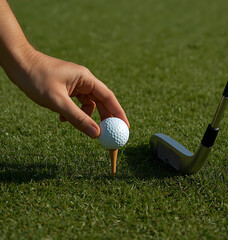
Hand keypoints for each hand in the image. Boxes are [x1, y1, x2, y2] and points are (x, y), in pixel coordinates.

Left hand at [6, 48, 128, 137]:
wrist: (18, 63)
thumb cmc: (36, 77)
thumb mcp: (58, 101)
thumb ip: (78, 118)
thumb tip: (96, 134)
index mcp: (86, 78)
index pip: (109, 97)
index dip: (119, 113)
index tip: (125, 127)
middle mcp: (84, 81)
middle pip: (101, 101)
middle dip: (105, 118)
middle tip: (109, 133)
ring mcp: (75, 84)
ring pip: (88, 104)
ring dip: (86, 117)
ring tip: (78, 125)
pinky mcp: (67, 89)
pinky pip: (76, 104)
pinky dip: (73, 113)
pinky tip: (62, 118)